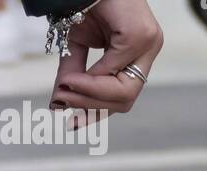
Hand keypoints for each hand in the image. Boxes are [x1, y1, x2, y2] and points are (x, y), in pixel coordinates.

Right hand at [48, 0, 162, 119]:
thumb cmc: (86, 6)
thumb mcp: (76, 47)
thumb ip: (72, 77)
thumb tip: (57, 106)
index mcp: (138, 55)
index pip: (123, 97)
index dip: (96, 113)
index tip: (70, 124)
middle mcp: (149, 50)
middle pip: (126, 100)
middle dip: (91, 105)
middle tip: (63, 101)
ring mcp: (149, 42)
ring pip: (124, 92)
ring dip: (90, 95)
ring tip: (65, 90)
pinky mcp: (141, 35)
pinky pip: (114, 71)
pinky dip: (90, 80)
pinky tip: (71, 79)